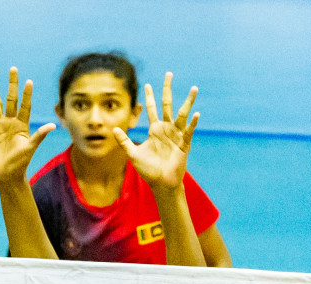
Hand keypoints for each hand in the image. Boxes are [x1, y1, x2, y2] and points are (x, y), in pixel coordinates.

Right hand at [0, 68, 55, 185]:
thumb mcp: (30, 148)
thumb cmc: (20, 163)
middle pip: (11, 99)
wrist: (6, 175)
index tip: (29, 81)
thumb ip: (39, 136)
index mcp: (22, 124)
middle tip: (13, 69)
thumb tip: (52, 126)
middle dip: (12, 84)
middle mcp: (11, 122)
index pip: (25, 105)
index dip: (27, 94)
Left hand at [113, 73, 198, 192]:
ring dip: (188, 101)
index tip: (148, 84)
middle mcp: (166, 129)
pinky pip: (189, 131)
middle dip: (167, 90)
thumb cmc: (148, 169)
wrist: (161, 183)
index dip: (149, 97)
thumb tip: (114, 129)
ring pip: (182, 114)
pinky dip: (192, 123)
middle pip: (167, 105)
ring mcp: (176, 134)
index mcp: (155, 130)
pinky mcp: (184, 143)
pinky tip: (196, 114)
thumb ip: (124, 141)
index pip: (151, 109)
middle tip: (168, 74)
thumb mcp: (133, 154)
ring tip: (193, 88)